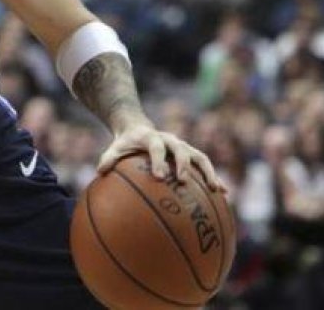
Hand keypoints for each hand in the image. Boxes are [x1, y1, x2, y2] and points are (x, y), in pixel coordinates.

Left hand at [97, 122, 225, 192]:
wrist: (139, 128)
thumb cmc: (126, 144)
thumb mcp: (115, 147)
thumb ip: (108, 158)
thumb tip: (99, 172)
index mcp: (151, 137)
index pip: (156, 147)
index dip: (158, 160)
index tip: (159, 176)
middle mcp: (170, 140)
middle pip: (181, 150)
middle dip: (183, 165)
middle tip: (184, 181)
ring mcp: (183, 147)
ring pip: (200, 157)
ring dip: (208, 172)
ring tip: (215, 190)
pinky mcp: (191, 154)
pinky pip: (206, 166)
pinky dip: (215, 178)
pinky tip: (224, 195)